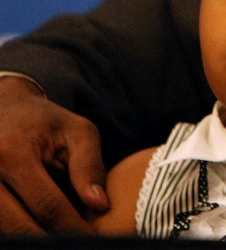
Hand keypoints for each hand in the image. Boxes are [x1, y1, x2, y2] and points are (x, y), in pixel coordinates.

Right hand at [0, 76, 107, 234]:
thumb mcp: (77, 132)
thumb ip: (89, 166)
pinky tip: (38, 228)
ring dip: (31, 237)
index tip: (92, 240)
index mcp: (12, 153)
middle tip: (77, 244)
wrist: (4, 108)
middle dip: (51, 240)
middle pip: (19, 225)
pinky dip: (16, 229)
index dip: (71, 228)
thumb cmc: (45, 121)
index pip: (46, 204)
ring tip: (60, 237)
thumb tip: (99, 205)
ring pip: (5, 230)